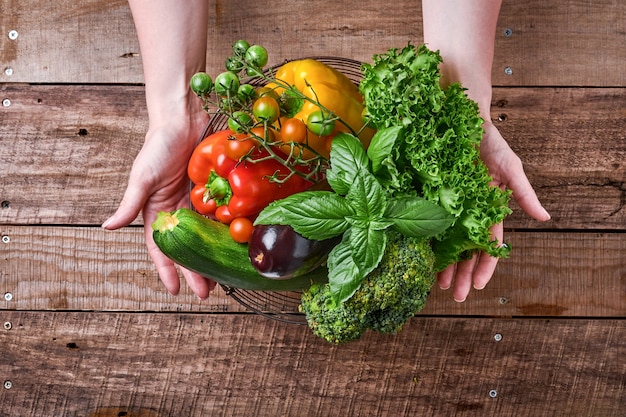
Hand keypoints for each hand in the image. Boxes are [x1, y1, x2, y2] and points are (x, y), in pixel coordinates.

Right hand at [102, 115, 216, 298]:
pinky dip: (225, 232)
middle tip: (207, 292)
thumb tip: (107, 228)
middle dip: (194, 271)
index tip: (177, 291)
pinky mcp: (213, 192)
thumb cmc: (158, 145)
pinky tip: (234, 247)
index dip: (167, 270)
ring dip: (211, 256)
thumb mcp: (142, 177)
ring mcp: (196, 202)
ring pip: (203, 237)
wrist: (183, 120)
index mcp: (155, 211)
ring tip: (222, 277)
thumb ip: (129, 204)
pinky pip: (219, 217)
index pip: (160, 248)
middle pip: (186, 248)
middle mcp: (176, 211)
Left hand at [437, 121, 550, 301]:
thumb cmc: (491, 143)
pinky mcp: (432, 197)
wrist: (462, 118)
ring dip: (445, 265)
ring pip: (448, 243)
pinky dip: (427, 241)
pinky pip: (429, 223)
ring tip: (438, 285)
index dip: (485, 266)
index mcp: (490, 210)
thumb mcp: (511, 168)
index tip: (479, 286)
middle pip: (467, 250)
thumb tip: (545, 218)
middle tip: (456, 296)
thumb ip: (524, 193)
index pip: (489, 245)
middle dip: (463, 274)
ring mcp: (450, 207)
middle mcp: (469, 213)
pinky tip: (421, 256)